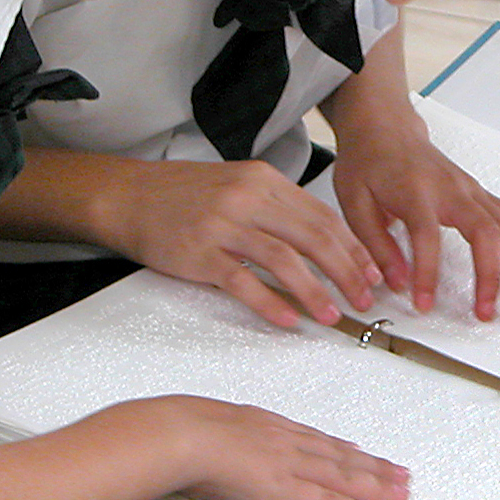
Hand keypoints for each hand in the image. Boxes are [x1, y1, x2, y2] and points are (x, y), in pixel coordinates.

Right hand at [95, 158, 380, 327]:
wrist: (128, 195)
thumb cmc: (183, 196)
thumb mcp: (237, 186)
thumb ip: (276, 209)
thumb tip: (320, 243)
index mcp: (264, 181)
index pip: (322, 216)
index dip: (352, 247)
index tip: (372, 272)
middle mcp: (248, 198)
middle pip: (313, 237)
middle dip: (345, 272)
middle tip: (363, 299)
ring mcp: (223, 224)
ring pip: (284, 259)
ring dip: (314, 291)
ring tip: (331, 316)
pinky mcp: (200, 252)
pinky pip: (243, 281)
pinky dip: (270, 302)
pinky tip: (289, 319)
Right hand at [160, 395, 408, 499]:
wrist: (185, 434)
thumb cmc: (189, 429)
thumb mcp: (215, 422)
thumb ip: (228, 434)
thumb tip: (222, 440)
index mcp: (271, 425)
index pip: (318, 440)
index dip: (344, 450)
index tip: (363, 453)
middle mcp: (289, 442)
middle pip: (341, 457)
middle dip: (373, 466)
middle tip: (400, 472)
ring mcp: (292, 465)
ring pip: (345, 477)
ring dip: (377, 484)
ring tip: (401, 490)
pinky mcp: (288, 489)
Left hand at [333, 113, 499, 319]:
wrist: (385, 129)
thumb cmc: (369, 163)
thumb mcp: (354, 202)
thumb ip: (376, 245)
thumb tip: (396, 282)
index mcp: (415, 191)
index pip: (427, 235)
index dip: (427, 273)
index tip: (423, 303)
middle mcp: (452, 189)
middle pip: (484, 232)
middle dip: (490, 277)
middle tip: (486, 313)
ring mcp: (472, 190)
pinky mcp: (481, 194)